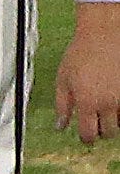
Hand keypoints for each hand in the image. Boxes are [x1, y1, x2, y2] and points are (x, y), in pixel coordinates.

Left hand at [58, 5, 119, 141]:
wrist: (103, 34)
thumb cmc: (82, 53)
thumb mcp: (63, 80)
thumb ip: (62, 106)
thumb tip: (60, 125)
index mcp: (88, 102)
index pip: (89, 134)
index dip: (86, 139)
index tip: (85, 138)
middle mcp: (109, 103)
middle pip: (109, 132)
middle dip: (101, 132)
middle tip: (96, 124)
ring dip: (114, 121)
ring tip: (105, 110)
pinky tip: (114, 101)